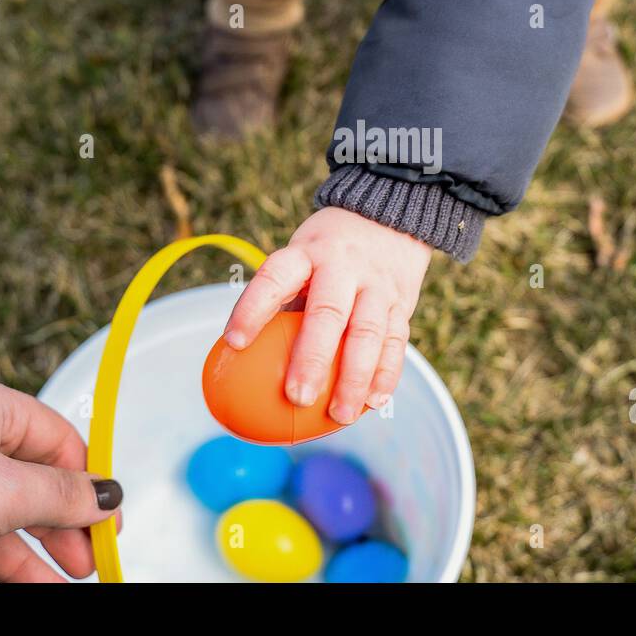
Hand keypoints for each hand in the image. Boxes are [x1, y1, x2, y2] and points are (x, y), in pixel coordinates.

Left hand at [0, 372, 120, 582]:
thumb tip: (107, 494)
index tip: (107, 520)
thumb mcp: (3, 489)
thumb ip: (60, 495)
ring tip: (57, 589)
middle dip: (59, 529)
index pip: (52, 438)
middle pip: (24, 487)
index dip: (85, 479)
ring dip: (29, 562)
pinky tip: (12, 593)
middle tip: (85, 563)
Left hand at [224, 207, 432, 423]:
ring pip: (369, 334)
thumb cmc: (326, 254)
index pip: (275, 278)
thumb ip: (281, 299)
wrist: (389, 220)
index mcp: (307, 253)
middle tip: (296, 397)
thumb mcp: (300, 258)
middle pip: (328, 314)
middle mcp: (344, 267)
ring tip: (340, 415)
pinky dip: (386, 375)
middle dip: (312, 358)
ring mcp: (377, 286)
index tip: (233, 343)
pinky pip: (395, 343)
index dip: (253, 308)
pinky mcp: (402, 304)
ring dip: (355, 378)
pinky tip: (374, 404)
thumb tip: (239, 356)